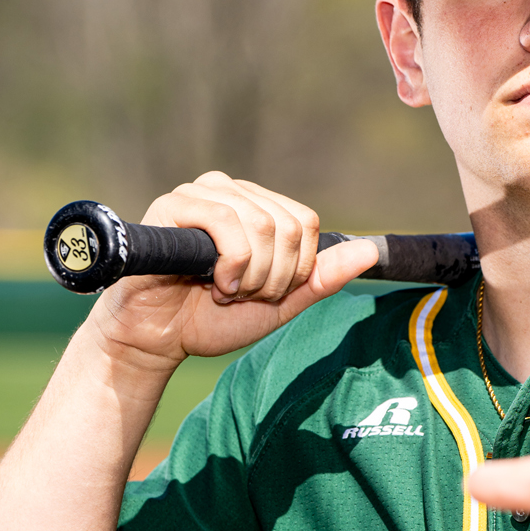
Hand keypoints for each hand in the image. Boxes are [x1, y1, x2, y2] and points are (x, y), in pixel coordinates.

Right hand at [87, 170, 379, 367]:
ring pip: (263, 226)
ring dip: (250, 276)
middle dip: (273, 278)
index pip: (305, 223)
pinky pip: (228, 225)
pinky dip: (230, 267)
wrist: (158, 339)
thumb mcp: (279, 304)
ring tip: (222, 290)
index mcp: (256, 206)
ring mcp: (201, 193)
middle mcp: (230, 191)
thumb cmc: (211, 320)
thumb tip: (371, 252)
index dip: (296, 269)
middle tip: (241, 295)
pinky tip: (210, 282)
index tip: (265, 292)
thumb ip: (321, 279)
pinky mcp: (174, 205)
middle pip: (288, 226)